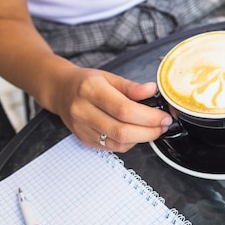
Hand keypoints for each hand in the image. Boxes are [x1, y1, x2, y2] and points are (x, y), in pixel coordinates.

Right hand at [46, 66, 173, 151]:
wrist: (60, 91)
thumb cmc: (86, 83)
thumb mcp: (109, 77)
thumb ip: (131, 86)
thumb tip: (151, 90)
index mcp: (90, 90)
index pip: (124, 109)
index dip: (149, 117)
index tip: (164, 117)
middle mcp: (83, 111)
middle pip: (122, 131)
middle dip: (149, 132)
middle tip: (163, 126)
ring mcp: (82, 128)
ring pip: (118, 143)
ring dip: (141, 139)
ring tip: (153, 129)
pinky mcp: (84, 139)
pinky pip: (111, 148)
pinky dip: (128, 143)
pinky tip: (136, 134)